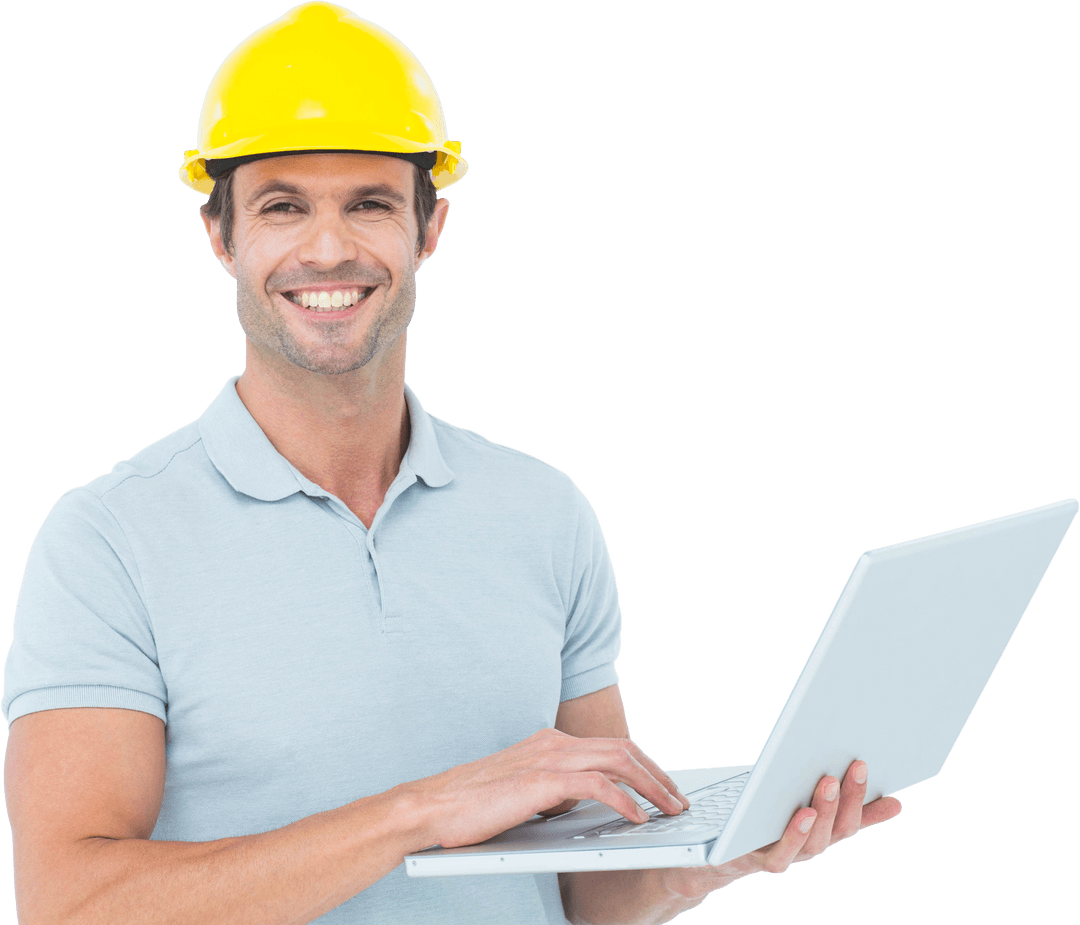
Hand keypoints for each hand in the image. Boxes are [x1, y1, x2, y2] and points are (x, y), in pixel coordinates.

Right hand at [400, 727, 689, 849]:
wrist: (431, 807)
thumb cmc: (470, 807)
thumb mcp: (521, 793)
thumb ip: (551, 791)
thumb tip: (578, 806)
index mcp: (549, 743)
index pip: (610, 747)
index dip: (643, 766)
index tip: (662, 788)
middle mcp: (553, 742)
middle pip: (623, 749)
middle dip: (657, 774)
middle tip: (679, 799)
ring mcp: (548, 758)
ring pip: (618, 761)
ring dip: (652, 785)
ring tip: (672, 809)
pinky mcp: (541, 779)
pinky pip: (598, 785)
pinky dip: (624, 799)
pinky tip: (638, 818)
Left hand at [661, 760, 902, 901]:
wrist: (709, 855)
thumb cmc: (753, 820)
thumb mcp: (790, 799)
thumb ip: (825, 794)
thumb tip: (876, 788)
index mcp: (817, 831)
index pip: (853, 822)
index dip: (874, 811)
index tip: (897, 796)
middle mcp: (806, 847)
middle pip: (838, 829)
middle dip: (851, 797)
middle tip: (858, 764)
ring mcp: (784, 856)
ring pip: (814, 842)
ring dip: (825, 810)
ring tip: (829, 780)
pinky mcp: (757, 861)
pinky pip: (782, 855)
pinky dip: (795, 835)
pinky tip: (802, 813)